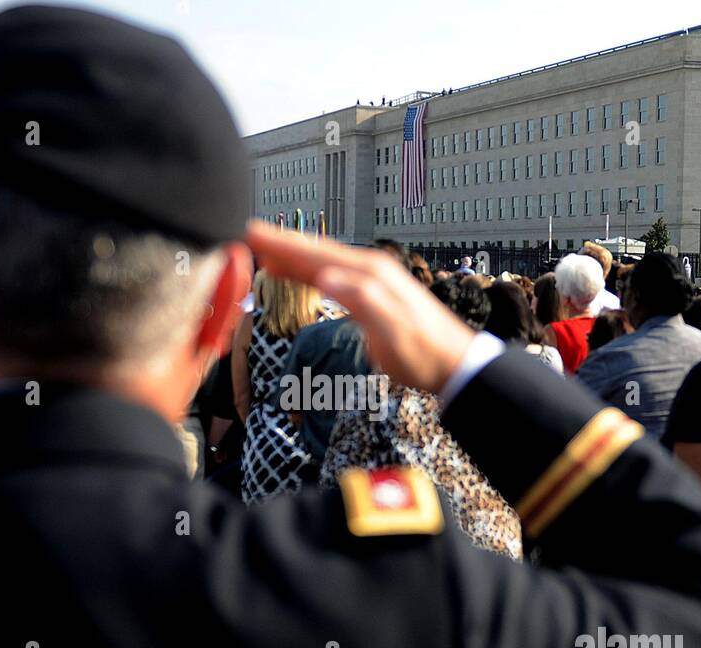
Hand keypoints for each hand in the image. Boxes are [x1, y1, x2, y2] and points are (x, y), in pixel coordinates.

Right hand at [245, 221, 475, 393]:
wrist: (453, 363)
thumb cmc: (423, 353)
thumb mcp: (392, 332)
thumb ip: (362, 303)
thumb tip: (327, 279)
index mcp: (368, 275)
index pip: (315, 255)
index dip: (281, 245)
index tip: (251, 232)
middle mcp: (369, 269)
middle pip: (316, 252)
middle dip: (281, 242)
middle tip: (247, 231)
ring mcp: (372, 280)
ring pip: (322, 261)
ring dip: (292, 255)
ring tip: (262, 248)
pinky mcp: (372, 293)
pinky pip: (332, 275)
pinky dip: (309, 271)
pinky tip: (297, 273)